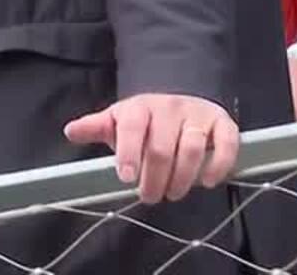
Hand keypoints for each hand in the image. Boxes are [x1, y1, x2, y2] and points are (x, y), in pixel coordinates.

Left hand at [63, 93, 237, 203]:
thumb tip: (70, 131)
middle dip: (155, 177)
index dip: (129, 153)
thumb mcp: (116, 121)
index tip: (126, 178)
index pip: (133, 128)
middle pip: (163, 147)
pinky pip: (226, 143)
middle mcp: (169, 108)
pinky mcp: (222, 123)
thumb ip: (95, 127)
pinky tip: (208, 181)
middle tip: (150, 196)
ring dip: (183, 177)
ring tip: (173, 193)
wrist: (179, 100)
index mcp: (139, 108)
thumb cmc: (144, 120)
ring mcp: (197, 115)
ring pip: (193, 147)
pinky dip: (220, 164)